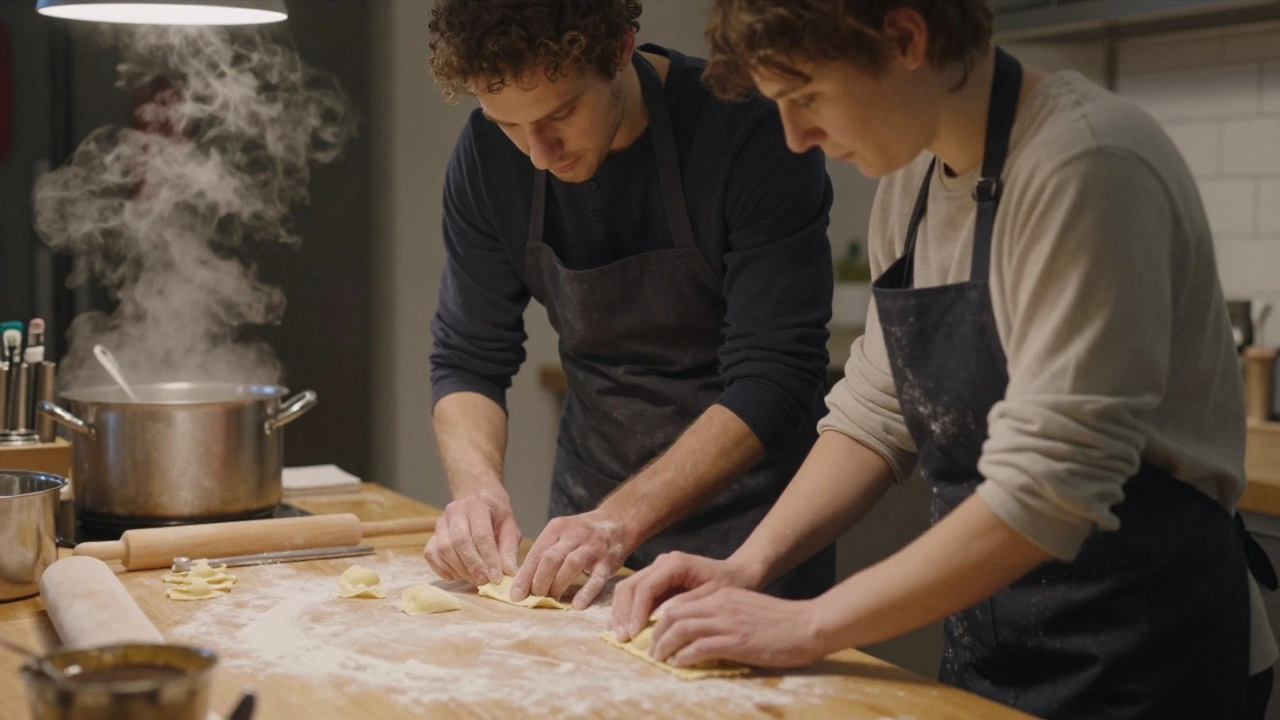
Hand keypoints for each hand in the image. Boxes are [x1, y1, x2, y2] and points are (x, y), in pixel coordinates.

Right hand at [423, 489, 520, 585]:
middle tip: (484, 581)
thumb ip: (509, 550)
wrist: (478, 502)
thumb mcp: (509, 528)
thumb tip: (510, 573)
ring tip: (474, 580)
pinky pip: (431, 554)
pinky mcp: (431, 535)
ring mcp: (440, 523)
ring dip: (459, 569)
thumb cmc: (496, 518)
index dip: (488, 558)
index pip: (481, 535)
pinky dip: (443, 569)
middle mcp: (455, 510)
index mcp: (477, 505)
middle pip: (459, 541)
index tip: (496, 578)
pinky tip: (458, 576)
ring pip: (444, 549)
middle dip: (472, 565)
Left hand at [510, 510, 629, 609]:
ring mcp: (592, 547)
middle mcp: (574, 534)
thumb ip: (544, 552)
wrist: (617, 522)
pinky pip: (596, 578)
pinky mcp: (608, 561)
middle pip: (551, 559)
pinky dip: (586, 592)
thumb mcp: (561, 533)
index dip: (525, 576)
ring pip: (571, 565)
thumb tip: (523, 582)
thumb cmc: (582, 533)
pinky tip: (577, 605)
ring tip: (551, 600)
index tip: (516, 595)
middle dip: (539, 582)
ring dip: (558, 586)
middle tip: (535, 597)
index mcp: (557, 527)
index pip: (537, 553)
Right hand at [610, 551, 758, 641]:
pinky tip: (626, 628)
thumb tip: (661, 617)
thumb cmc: (729, 584)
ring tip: (620, 636)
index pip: (646, 587)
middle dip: (624, 613)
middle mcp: (661, 563)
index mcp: (675, 564)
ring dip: (621, 612)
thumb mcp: (713, 596)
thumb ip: (686, 605)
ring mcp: (656, 569)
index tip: (634, 634)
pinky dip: (627, 611)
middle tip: (622, 638)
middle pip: (630, 586)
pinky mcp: (656, 579)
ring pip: (628, 589)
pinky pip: (635, 594)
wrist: (737, 573)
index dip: (637, 611)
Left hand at [648, 585, 827, 668]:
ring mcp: (727, 622)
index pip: (679, 602)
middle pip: (673, 614)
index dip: (661, 619)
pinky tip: (679, 664)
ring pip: (681, 629)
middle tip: (651, 649)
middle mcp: (720, 604)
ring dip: (664, 646)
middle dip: (656, 633)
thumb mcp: (746, 607)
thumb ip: (724, 613)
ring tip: (659, 659)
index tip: (655, 634)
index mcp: (722, 595)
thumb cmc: (780, 621)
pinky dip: (683, 657)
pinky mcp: (735, 642)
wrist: (808, 625)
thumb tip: (702, 630)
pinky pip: (699, 648)